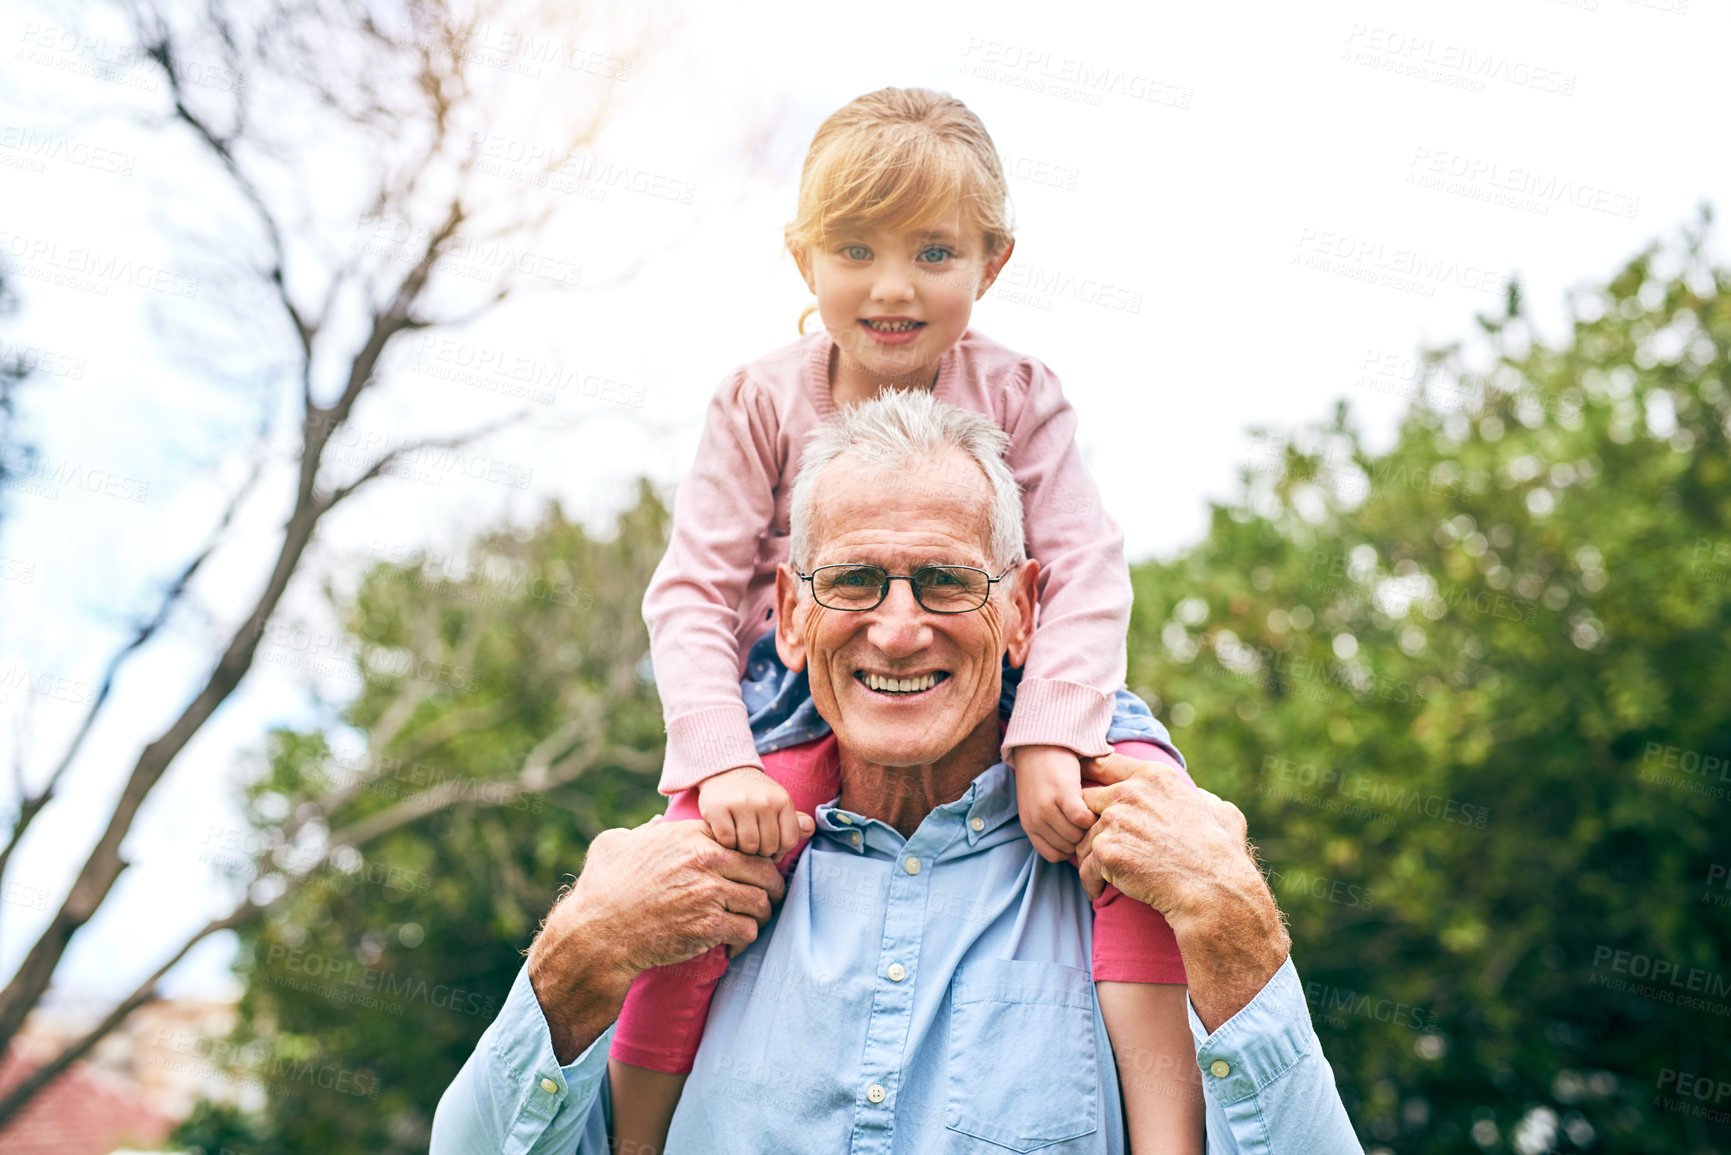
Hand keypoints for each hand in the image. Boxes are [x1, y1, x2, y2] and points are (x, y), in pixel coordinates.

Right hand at [527, 811, 792, 1061]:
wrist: (596, 933)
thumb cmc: (602, 888)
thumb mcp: (615, 844)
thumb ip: (642, 831)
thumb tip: (656, 824)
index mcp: (689, 835)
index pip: (744, 837)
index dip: (754, 854)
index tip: (754, 867)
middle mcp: (705, 859)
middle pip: (764, 869)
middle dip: (770, 885)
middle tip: (767, 897)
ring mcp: (709, 894)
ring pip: (761, 901)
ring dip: (759, 914)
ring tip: (751, 921)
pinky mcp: (709, 927)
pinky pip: (748, 930)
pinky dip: (745, 938)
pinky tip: (735, 942)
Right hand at [698, 764, 805, 860]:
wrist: (724, 773)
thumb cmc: (754, 796)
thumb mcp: (778, 803)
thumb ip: (794, 821)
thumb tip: (809, 829)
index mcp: (783, 800)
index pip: (788, 842)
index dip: (778, 850)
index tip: (768, 845)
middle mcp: (764, 801)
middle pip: (768, 847)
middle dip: (759, 851)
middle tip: (751, 841)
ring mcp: (741, 803)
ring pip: (748, 846)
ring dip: (742, 848)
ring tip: (739, 837)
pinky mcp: (718, 808)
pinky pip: (727, 841)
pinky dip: (726, 843)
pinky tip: (726, 832)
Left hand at [1011, 744, 1095, 862]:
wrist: (1038, 744)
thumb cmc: (1042, 776)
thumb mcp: (1037, 806)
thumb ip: (1050, 827)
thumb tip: (1077, 851)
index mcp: (1029, 825)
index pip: (1054, 855)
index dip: (1070, 849)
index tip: (1079, 835)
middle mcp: (1035, 819)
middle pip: (1068, 847)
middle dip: (1082, 837)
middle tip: (1090, 822)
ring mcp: (1046, 807)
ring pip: (1077, 835)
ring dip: (1088, 827)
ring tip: (1092, 812)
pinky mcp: (1061, 793)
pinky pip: (1082, 819)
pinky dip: (1091, 815)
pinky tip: (1092, 805)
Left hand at [1072, 753, 1250, 914]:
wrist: (1213, 891)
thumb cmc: (1222, 855)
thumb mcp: (1222, 812)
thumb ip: (1203, 799)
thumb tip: (1200, 797)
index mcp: (1154, 776)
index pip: (1105, 764)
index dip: (1091, 777)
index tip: (1088, 794)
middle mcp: (1130, 792)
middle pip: (1085, 799)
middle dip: (1086, 821)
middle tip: (1093, 843)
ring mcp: (1116, 820)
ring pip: (1084, 837)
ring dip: (1089, 856)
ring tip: (1099, 873)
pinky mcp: (1106, 850)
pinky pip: (1086, 866)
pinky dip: (1091, 881)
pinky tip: (1098, 890)